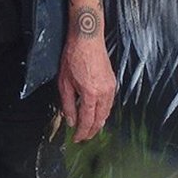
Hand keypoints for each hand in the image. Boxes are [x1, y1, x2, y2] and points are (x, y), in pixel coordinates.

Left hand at [57, 14, 114, 141]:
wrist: (87, 39)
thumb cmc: (73, 57)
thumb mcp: (64, 83)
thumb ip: (68, 105)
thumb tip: (71, 121)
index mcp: (91, 94)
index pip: (87, 120)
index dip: (82, 132)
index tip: (76, 139)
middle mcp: (104, 93)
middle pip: (100, 119)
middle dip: (91, 131)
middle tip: (83, 137)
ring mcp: (111, 87)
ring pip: (107, 112)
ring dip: (99, 123)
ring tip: (90, 129)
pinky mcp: (113, 82)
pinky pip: (109, 103)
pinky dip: (103, 112)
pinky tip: (97, 114)